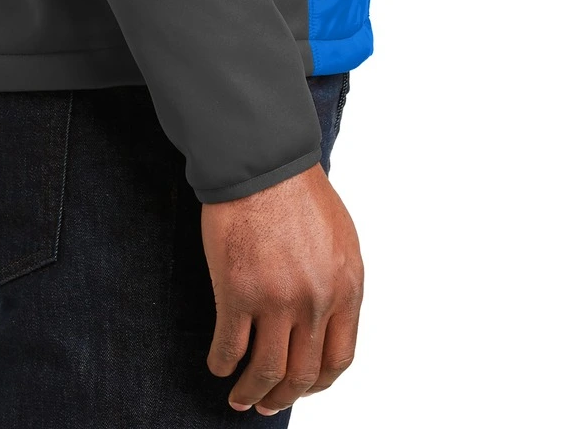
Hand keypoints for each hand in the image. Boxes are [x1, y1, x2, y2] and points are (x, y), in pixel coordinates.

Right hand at [201, 161, 363, 414]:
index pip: (338, 359)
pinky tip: (218, 364)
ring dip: (251, 392)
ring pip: (266, 370)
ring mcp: (276, 301)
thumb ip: (336, 284)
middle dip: (282, 395)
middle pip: (302, 373)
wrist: (262, 161)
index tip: (302, 387)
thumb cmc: (297, 191)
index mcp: (345, 288)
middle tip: (266, 403)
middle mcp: (315, 301)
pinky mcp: (238, 292)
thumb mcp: (339, 239)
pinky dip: (222, 363)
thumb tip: (325, 322)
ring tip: (239, 399)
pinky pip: (229, 346)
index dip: (318, 382)